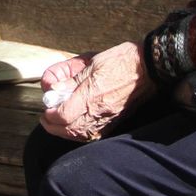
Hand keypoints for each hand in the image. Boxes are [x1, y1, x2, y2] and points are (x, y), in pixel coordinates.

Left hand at [40, 42, 156, 141]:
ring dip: (65, 132)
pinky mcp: (115, 122)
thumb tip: (54, 89)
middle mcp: (99, 111)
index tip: (46, 107)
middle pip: (69, 129)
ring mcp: (108, 119)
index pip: (64, 115)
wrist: (148, 68)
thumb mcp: (92, 63)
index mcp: (92, 95)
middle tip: (46, 117)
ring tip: (57, 122)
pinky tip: (74, 126)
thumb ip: (71, 79)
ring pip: (80, 135)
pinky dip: (79, 134)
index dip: (50, 114)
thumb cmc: (120, 60)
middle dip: (53, 126)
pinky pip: (93, 135)